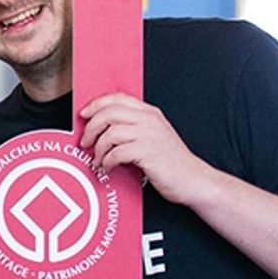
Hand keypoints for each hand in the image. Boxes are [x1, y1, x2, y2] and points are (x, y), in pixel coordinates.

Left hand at [79, 92, 211, 203]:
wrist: (194, 180)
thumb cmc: (172, 161)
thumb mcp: (154, 136)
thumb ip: (133, 126)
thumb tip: (101, 127)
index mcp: (150, 113)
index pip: (117, 98)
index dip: (95, 105)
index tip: (83, 115)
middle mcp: (149, 120)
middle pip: (108, 113)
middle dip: (91, 128)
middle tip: (86, 142)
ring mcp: (149, 135)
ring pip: (110, 133)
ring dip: (98, 149)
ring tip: (98, 160)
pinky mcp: (148, 152)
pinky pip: (116, 153)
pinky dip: (107, 161)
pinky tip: (108, 167)